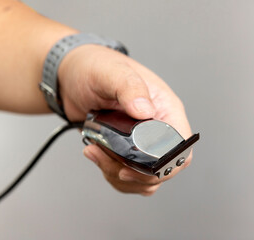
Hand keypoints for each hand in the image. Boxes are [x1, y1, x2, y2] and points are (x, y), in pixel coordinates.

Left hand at [57, 44, 192, 195]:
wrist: (71, 77)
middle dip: (137, 174)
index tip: (139, 166)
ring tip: (96, 152)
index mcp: (165, 109)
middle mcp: (158, 128)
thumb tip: (144, 110)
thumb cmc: (95, 68)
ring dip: (119, 175)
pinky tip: (95, 154)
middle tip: (112, 163)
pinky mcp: (125, 151)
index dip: (167, 163)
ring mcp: (142, 142)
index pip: (181, 146)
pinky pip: (128, 177)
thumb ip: (130, 88)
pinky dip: (111, 173)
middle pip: (164, 168)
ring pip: (145, 178)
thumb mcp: (111, 72)